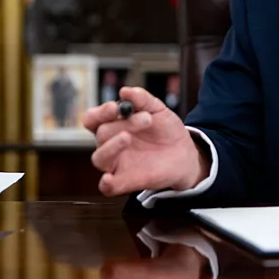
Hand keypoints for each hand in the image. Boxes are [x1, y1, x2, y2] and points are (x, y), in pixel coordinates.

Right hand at [82, 87, 209, 196]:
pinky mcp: (125, 181)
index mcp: (113, 125)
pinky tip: (110, 177)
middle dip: (123, 123)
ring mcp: (116, 164)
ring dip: (112, 146)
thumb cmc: (166, 130)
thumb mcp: (159, 110)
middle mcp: (110, 144)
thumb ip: (143, 99)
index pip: (93, 118)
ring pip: (99, 158)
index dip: (100, 112)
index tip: (116, 107)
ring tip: (128, 137)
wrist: (185, 153)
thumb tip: (125, 91)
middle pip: (102, 133)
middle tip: (146, 119)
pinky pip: (108, 187)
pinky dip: (106, 183)